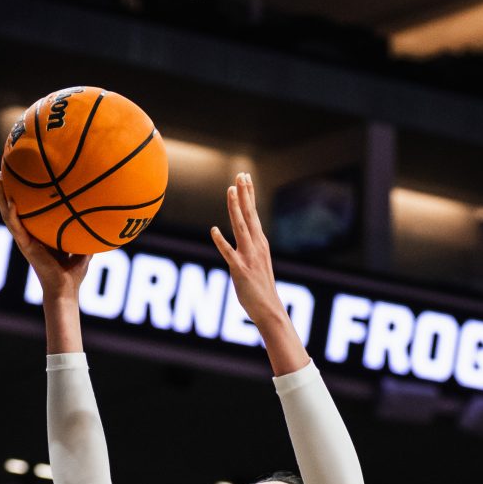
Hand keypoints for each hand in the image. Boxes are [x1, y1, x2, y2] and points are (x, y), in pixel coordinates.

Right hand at [0, 178, 90, 297]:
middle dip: (5, 191)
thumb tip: (100, 217)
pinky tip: (11, 202)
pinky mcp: (25, 246)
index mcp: (38, 235)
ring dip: (1, 198)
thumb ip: (85, 232)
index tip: (18, 177)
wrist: (65, 290)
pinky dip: (12, 215)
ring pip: (8, 216)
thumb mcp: (81, 247)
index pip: (26, 211)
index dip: (20, 195)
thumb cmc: (73, 273)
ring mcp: (24, 241)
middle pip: (12, 209)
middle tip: (2, 172)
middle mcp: (28, 236)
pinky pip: (16, 228)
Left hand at [207, 173, 288, 336]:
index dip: (249, 194)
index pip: (253, 213)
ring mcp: (248, 257)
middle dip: (244, 193)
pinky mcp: (240, 270)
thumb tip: (239, 239)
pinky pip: (228, 253)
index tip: (245, 177)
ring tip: (231, 190)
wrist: (269, 309)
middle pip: (249, 215)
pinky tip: (213, 230)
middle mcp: (256, 246)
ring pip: (240, 227)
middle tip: (241, 174)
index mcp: (260, 243)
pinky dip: (221, 241)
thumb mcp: (257, 263)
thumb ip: (249, 249)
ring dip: (235, 208)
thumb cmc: (261, 289)